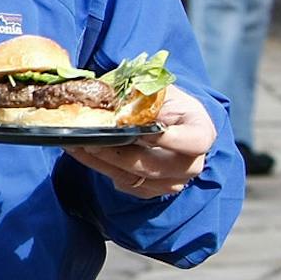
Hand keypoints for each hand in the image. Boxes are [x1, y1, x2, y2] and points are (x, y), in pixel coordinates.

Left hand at [64, 87, 215, 197]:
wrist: (161, 119)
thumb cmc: (159, 101)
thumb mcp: (154, 90)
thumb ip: (139, 94)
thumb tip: (108, 96)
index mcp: (200, 131)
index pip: (195, 141)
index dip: (170, 139)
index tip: (140, 130)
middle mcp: (192, 162)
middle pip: (159, 167)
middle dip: (121, 154)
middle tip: (93, 140)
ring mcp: (172, 180)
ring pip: (137, 179)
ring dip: (105, 162)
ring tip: (80, 144)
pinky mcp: (151, 189)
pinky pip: (124, 184)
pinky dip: (100, 167)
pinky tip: (82, 151)